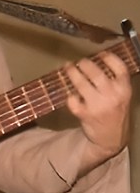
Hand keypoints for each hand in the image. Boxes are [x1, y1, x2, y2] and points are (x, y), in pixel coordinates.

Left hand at [66, 51, 131, 170]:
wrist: (111, 139)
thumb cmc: (115, 112)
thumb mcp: (122, 96)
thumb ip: (114, 81)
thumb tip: (97, 61)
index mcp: (124, 90)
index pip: (120, 68)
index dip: (109, 58)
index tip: (101, 54)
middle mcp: (113, 96)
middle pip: (96, 73)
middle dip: (84, 64)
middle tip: (79, 62)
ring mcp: (98, 106)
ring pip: (80, 83)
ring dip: (72, 73)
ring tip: (68, 68)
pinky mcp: (85, 114)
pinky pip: (72, 99)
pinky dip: (70, 95)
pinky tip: (71, 94)